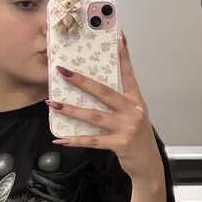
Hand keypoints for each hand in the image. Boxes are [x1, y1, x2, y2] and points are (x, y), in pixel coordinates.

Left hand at [45, 32, 163, 183]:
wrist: (148, 164)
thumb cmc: (137, 138)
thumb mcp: (133, 116)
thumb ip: (119, 104)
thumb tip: (92, 90)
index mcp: (136, 101)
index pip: (129, 74)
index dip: (124, 56)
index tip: (118, 37)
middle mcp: (133, 111)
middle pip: (104, 92)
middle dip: (81, 81)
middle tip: (63, 71)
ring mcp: (127, 127)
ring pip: (94, 116)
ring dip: (71, 109)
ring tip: (53, 103)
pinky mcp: (120, 144)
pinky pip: (93, 140)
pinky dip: (75, 140)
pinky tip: (61, 139)